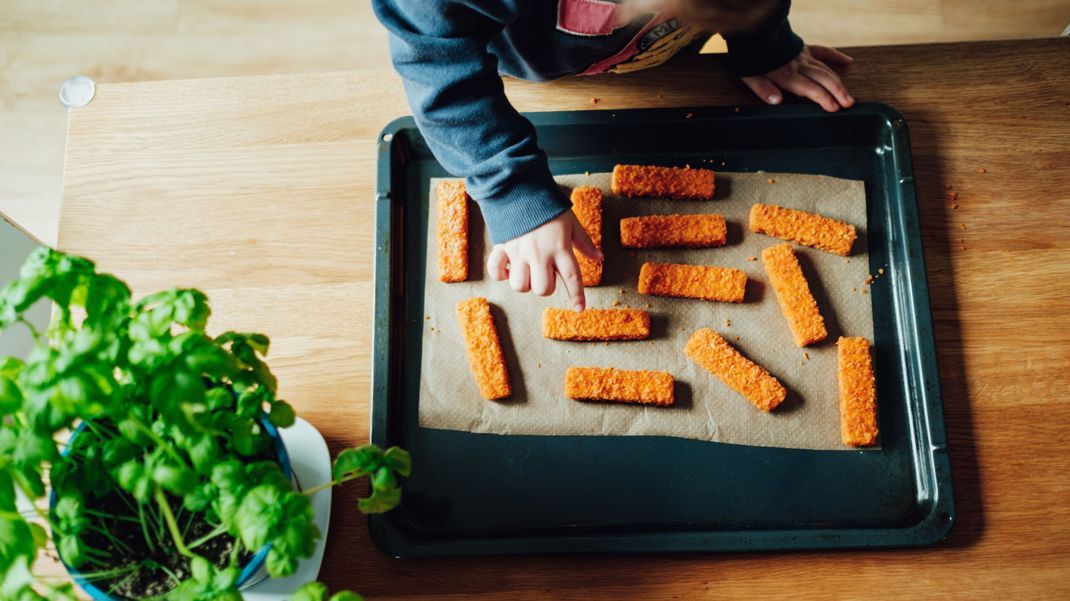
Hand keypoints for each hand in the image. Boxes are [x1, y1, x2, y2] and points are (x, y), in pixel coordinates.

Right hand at [486, 211, 602, 311]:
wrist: (520, 187)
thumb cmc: (547, 206)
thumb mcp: (571, 222)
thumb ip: (584, 243)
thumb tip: (599, 258)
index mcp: (560, 248)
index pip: (572, 278)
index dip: (576, 296)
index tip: (578, 309)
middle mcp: (539, 254)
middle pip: (543, 289)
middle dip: (546, 287)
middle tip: (546, 274)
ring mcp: (519, 252)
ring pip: (520, 285)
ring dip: (525, 282)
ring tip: (527, 269)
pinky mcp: (501, 247)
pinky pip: (496, 272)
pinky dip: (501, 274)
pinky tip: (508, 268)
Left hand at [741, 45, 854, 111]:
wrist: (752, 33)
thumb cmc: (750, 59)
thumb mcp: (750, 77)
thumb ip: (764, 90)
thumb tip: (778, 101)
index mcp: (786, 74)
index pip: (809, 88)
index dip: (823, 99)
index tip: (834, 108)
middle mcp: (798, 65)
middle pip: (822, 79)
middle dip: (837, 93)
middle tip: (849, 105)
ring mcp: (802, 55)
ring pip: (825, 69)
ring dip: (838, 83)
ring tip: (849, 97)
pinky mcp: (803, 48)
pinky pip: (823, 51)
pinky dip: (836, 56)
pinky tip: (848, 61)